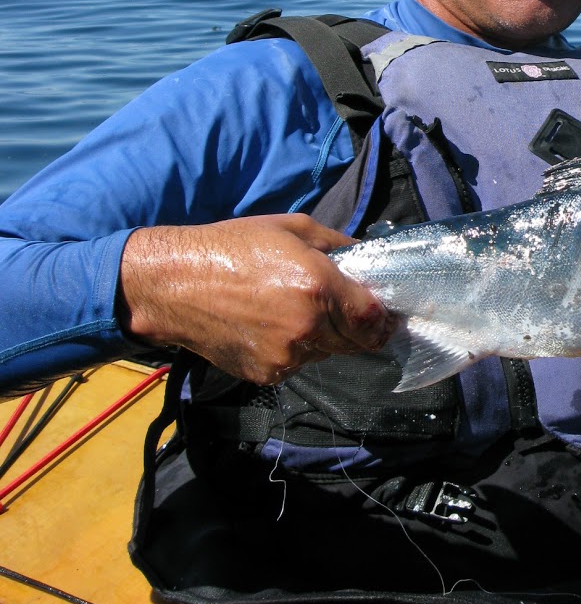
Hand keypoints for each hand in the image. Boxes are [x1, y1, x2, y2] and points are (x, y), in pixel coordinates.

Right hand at [118, 214, 396, 384]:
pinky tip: (270, 325)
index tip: (382, 313)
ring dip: (322, 337)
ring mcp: (286, 356)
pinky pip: (297, 365)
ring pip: (326, 354)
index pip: (374, 321)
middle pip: (356, 342)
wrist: (174, 284)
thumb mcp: (294, 228)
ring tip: (292, 309)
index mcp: (319, 288)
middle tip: (337, 307)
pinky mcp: (266, 374)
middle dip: (354, 327)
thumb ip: (338, 246)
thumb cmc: (233, 247)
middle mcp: (307, 328)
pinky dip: (294, 350)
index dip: (383, 319)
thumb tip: (367, 259)